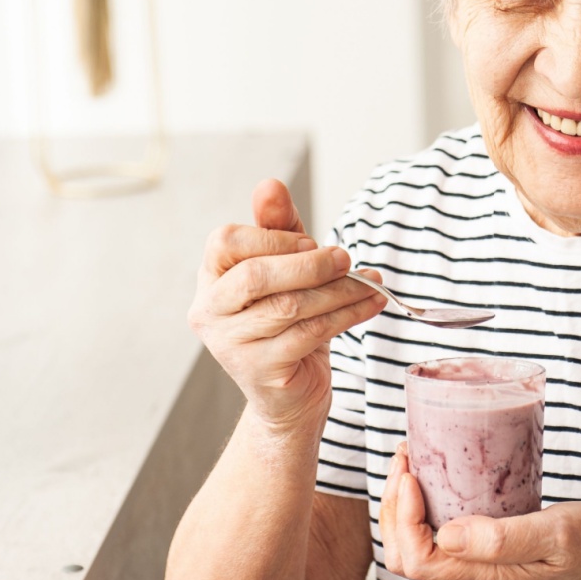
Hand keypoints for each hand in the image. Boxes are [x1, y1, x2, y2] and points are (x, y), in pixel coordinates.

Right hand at [187, 178, 387, 430]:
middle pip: (255, 275)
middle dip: (310, 264)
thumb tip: (269, 184)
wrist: (290, 395)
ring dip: (338, 291)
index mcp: (210, 279)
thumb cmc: (287, 323)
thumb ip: (278, 227)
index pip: (226, 241)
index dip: (274, 238)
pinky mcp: (260, 371)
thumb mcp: (285, 269)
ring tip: (371, 284)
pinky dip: (346, 316)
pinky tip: (369, 305)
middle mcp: (210, 312)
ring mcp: (230, 345)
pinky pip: (308, 334)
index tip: (312, 243)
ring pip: (288, 306)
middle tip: (347, 260)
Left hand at [378, 442, 580, 579]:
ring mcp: (476, 560)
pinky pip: (436, 530)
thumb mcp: (557, 533)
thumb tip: (445, 535)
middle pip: (405, 555)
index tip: (414, 474)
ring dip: (402, 502)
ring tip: (412, 459)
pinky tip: (434, 472)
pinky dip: (423, 501)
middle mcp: (473, 572)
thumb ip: (505, 538)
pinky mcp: (484, 544)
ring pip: (415, 543)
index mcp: (485, 576)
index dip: (402, 518)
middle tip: (406, 458)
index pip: (416, 561)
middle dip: (393, 507)